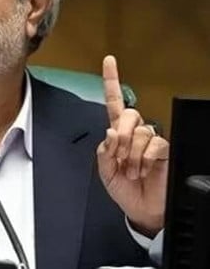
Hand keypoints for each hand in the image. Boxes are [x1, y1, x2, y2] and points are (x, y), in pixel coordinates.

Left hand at [96, 55, 168, 235]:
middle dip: (120, 136)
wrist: (139, 207)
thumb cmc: (122, 188)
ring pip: (140, 131)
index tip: (109, 60)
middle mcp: (134, 132)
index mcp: (116, 133)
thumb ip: (104, 150)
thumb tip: (111, 131)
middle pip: (128, 114)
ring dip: (131, 154)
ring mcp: (149, 140)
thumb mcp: (104, 169)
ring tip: (131, 170)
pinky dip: (144, 158)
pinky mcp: (164, 149)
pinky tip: (142, 170)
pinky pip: (154, 143)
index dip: (111, 81)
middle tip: (119, 157)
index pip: (113, 102)